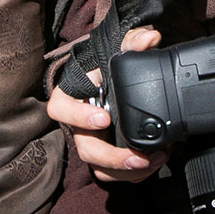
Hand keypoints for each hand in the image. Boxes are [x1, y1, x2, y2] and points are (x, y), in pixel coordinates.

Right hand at [48, 26, 167, 182]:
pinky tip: (154, 163)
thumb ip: (134, 40)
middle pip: (84, 148)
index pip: (60, 109)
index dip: (78, 117)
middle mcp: (80, 122)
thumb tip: (149, 39)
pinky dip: (134, 174)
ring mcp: (94, 140)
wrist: (121, 76)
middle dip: (111, 157)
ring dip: (125, 170)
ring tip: (153, 161)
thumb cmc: (113, 60)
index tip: (104, 119)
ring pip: (99, 167)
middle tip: (137, 157)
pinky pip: (115, 172)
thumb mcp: (123, 45)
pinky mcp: (110, 153)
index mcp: (74, 95)